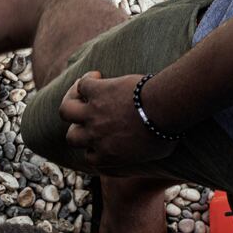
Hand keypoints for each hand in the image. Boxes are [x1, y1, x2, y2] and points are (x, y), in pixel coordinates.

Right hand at [59, 72, 178, 172]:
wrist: (165, 108)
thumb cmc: (167, 130)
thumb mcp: (157, 153)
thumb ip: (145, 154)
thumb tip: (150, 150)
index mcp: (107, 156)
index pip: (90, 157)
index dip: (93, 148)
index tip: (102, 141)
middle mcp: (94, 137)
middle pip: (72, 137)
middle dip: (79, 128)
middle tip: (88, 117)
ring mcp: (93, 114)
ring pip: (65, 110)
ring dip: (72, 101)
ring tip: (80, 94)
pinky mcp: (97, 92)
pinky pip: (82, 85)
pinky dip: (86, 80)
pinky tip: (96, 75)